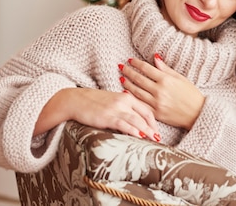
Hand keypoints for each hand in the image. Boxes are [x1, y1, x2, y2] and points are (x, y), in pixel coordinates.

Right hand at [35, 87, 159, 141]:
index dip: (154, 121)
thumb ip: (125, 108)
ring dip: (147, 130)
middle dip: (153, 127)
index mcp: (127, 97)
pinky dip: (133, 130)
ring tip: (153, 140)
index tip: (157, 130)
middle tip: (159, 138)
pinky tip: (139, 136)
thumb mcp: (113, 101)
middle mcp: (124, 101)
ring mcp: (116, 109)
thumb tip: (136, 120)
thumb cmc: (94, 102)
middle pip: (144, 115)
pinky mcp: (107, 116)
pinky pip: (123, 124)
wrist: (76, 100)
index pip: (146, 109)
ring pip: (136, 120)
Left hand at [121, 55, 204, 129]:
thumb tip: (155, 57)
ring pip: (137, 91)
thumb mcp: (181, 78)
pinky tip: (126, 93)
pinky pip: (140, 104)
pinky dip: (132, 98)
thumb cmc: (192, 94)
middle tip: (121, 67)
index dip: (136, 63)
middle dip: (129, 72)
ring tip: (122, 78)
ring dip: (127, 84)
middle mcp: (159, 91)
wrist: (198, 114)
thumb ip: (166, 69)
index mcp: (166, 80)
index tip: (130, 60)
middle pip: (139, 79)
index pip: (146, 69)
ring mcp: (156, 103)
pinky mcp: (156, 113)